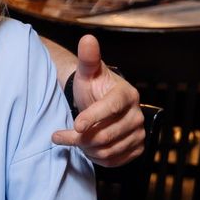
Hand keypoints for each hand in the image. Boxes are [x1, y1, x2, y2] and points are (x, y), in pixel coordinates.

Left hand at [51, 34, 144, 167]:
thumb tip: (87, 38)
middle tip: (61, 135)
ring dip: (85, 149)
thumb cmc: (92, 86)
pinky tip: (86, 148)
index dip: (92, 117)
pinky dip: (96, 158)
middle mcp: (136, 115)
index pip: (110, 108)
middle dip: (79, 138)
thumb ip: (88, 58)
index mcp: (126, 94)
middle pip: (106, 134)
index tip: (75, 125)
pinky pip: (114, 161)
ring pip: (107, 150)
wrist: (99, 103)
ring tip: (73, 140)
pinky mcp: (136, 148)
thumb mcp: (87, 72)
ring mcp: (138, 133)